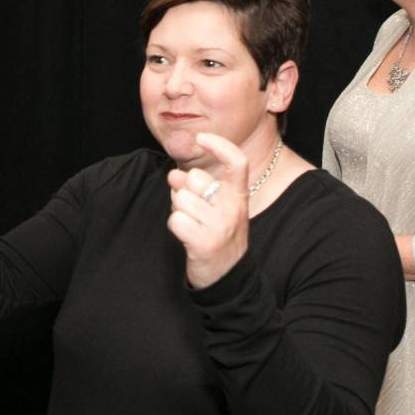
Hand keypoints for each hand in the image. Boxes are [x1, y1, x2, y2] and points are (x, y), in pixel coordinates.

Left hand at [165, 132, 250, 289]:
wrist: (227, 277)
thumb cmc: (219, 236)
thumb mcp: (219, 208)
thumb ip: (199, 187)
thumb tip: (174, 174)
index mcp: (239, 196)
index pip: (237, 162)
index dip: (219, 145)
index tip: (202, 137)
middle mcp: (233, 208)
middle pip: (195, 178)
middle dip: (185, 190)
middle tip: (193, 209)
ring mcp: (220, 226)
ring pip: (181, 199)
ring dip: (179, 211)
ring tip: (192, 224)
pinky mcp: (205, 243)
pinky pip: (175, 220)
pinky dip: (175, 226)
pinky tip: (186, 236)